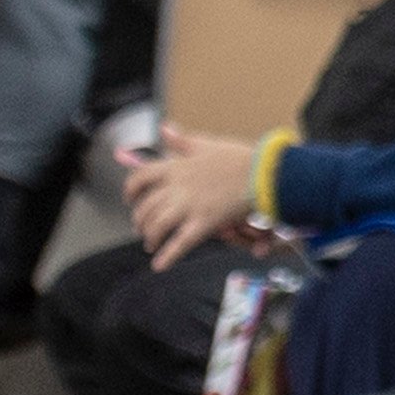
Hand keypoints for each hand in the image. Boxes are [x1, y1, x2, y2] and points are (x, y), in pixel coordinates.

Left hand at [126, 125, 261, 269]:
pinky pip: (180, 243)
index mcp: (177, 167)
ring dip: (151, 238)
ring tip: (151, 246)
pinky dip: (168, 256)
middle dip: (140, 221)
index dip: (130, 191)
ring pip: (157, 225)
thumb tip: (165, 129)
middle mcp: (177, 187)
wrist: (265, 174)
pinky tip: (159, 266)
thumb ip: (182, 141)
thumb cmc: (241, 158)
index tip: (129, 199)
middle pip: (146, 207)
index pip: (140, 178)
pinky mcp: (204, 223)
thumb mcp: (208, 144)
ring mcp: (189, 206)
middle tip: (142, 229)